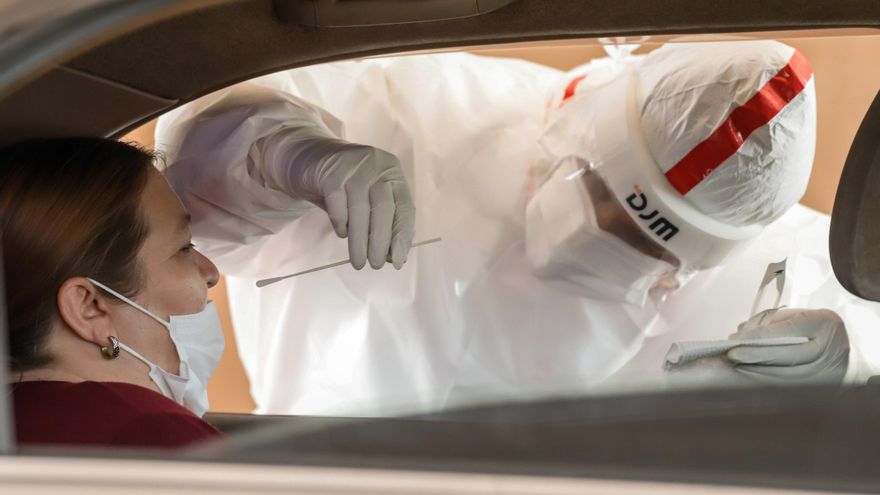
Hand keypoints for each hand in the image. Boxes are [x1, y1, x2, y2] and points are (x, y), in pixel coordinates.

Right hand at [271, 134, 415, 269]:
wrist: (311, 157)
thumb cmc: (346, 185)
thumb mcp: (369, 197)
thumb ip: (382, 221)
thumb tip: (393, 256)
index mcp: (393, 174)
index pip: (405, 207)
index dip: (402, 236)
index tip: (397, 261)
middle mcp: (378, 166)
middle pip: (384, 209)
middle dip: (380, 241)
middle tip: (375, 265)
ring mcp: (354, 166)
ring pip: (360, 209)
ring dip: (359, 241)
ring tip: (358, 262)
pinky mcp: (331, 171)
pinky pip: (337, 202)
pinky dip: (340, 222)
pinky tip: (342, 234)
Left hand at [726, 308, 848, 383]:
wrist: (845, 352)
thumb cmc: (814, 330)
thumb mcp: (797, 316)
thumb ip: (769, 323)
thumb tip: (740, 335)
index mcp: (824, 325)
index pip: (785, 333)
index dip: (756, 338)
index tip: (735, 340)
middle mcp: (830, 350)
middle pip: (784, 357)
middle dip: (753, 356)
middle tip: (730, 354)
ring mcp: (829, 374)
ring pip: (784, 377)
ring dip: (755, 371)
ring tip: (735, 364)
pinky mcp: (822, 391)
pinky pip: (787, 389)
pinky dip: (765, 382)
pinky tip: (749, 376)